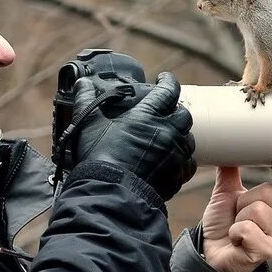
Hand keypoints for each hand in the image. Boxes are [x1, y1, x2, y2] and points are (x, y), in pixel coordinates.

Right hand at [72, 72, 196, 200]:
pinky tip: (173, 161)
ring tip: (169, 137)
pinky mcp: (177, 175)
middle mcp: (166, 133)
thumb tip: (82, 83)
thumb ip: (86, 100)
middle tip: (166, 112)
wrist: (109, 193)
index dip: (168, 81)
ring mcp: (174, 155)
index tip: (164, 79)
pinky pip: (188, 164)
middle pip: (184, 115)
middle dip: (177, 110)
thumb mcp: (88, 124)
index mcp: (147, 116)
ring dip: (181, 135)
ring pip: (189, 140)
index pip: (168, 90)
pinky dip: (183, 160)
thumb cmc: (98, 157)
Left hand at [201, 166, 271, 271]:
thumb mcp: (225, 194)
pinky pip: (248, 229)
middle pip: (269, 193)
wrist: (211, 251)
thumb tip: (228, 150)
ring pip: (258, 210)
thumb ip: (230, 173)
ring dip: (238, 218)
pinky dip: (235, 233)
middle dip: (244, 201)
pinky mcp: (267, 250)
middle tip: (238, 215)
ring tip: (237, 228)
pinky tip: (237, 240)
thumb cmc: (223, 224)